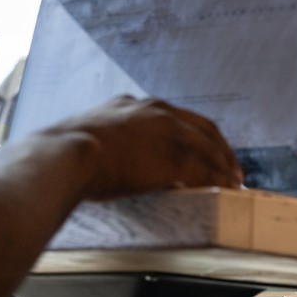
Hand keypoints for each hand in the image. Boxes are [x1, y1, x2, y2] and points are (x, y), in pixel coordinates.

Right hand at [36, 95, 242, 198]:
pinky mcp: (174, 155)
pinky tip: (223, 191)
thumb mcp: (87, 135)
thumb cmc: (62, 153)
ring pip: (209, 149)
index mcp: (134, 105)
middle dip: (221, 149)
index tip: (205, 148)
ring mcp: (168, 131)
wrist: (64, 154)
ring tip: (234, 183)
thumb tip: (101, 158)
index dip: (197, 134)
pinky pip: (205, 170)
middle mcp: (156, 111)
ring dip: (224, 167)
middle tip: (231, 167)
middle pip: (203, 129)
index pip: (177, 116)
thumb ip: (104, 141)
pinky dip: (217, 180)